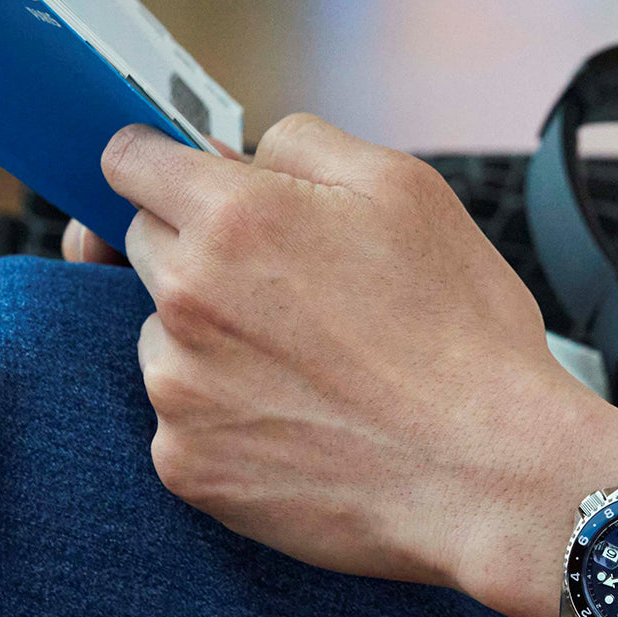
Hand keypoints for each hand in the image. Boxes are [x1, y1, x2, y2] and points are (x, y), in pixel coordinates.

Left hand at [63, 114, 590, 598]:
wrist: (490, 472)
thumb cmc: (462, 333)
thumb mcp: (406, 190)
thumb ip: (302, 144)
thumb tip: (239, 153)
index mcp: (235, 217)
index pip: (127, 160)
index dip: (156, 165)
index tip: (179, 186)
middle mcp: (188, 300)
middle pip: (143, 248)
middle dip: (198, 252)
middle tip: (287, 292)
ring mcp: (181, 392)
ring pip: (163, 340)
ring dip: (211, 343)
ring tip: (309, 373)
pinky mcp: (188, 466)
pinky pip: (183, 421)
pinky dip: (225, 418)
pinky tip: (300, 426)